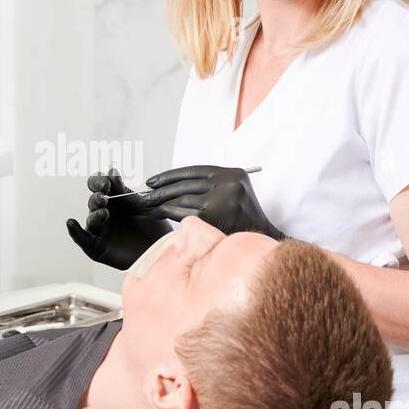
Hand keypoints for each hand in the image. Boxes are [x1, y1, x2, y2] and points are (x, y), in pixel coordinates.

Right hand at [66, 168, 172, 269]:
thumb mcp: (143, 205)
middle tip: (104, 196)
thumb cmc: (154, 227)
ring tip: (104, 212)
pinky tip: (71, 222)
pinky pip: (81, 238)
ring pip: (91, 219)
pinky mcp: (96, 247)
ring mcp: (99, 230)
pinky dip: (75, 231)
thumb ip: (125, 191)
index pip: (99, 185)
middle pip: (93, 201)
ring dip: (95, 214)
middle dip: (97, 197)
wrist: (162, 249)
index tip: (107, 182)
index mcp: (114, 199)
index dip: (99, 181)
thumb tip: (111, 170)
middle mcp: (104, 212)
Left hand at [134, 165, 284, 238]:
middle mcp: (229, 184)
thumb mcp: (232, 191)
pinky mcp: (215, 217)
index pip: (194, 171)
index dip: (170, 175)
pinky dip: (171, 213)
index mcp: (232, 174)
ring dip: (163, 203)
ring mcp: (223, 200)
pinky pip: (185, 213)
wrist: (262, 237)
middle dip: (162, 190)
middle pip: (186, 185)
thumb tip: (172, 186)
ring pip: (183, 199)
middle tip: (146, 194)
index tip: (154, 181)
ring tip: (150, 205)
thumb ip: (210, 185)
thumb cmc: (243, 216)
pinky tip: (161, 213)